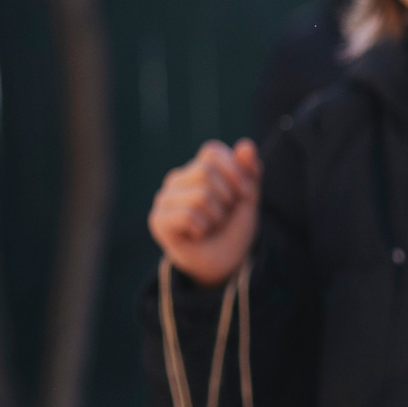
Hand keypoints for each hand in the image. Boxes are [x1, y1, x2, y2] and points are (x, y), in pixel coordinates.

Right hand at [148, 140, 260, 284]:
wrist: (224, 262)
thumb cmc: (233, 227)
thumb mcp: (248, 198)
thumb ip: (249, 172)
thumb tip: (246, 144)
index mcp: (198, 168)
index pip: (212, 151)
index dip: (235, 171)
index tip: (244, 193)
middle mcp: (177, 178)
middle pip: (206, 171)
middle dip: (228, 197)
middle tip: (225, 214)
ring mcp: (164, 198)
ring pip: (199, 195)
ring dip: (217, 216)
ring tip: (212, 225)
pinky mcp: (158, 220)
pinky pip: (188, 215)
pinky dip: (203, 228)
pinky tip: (199, 234)